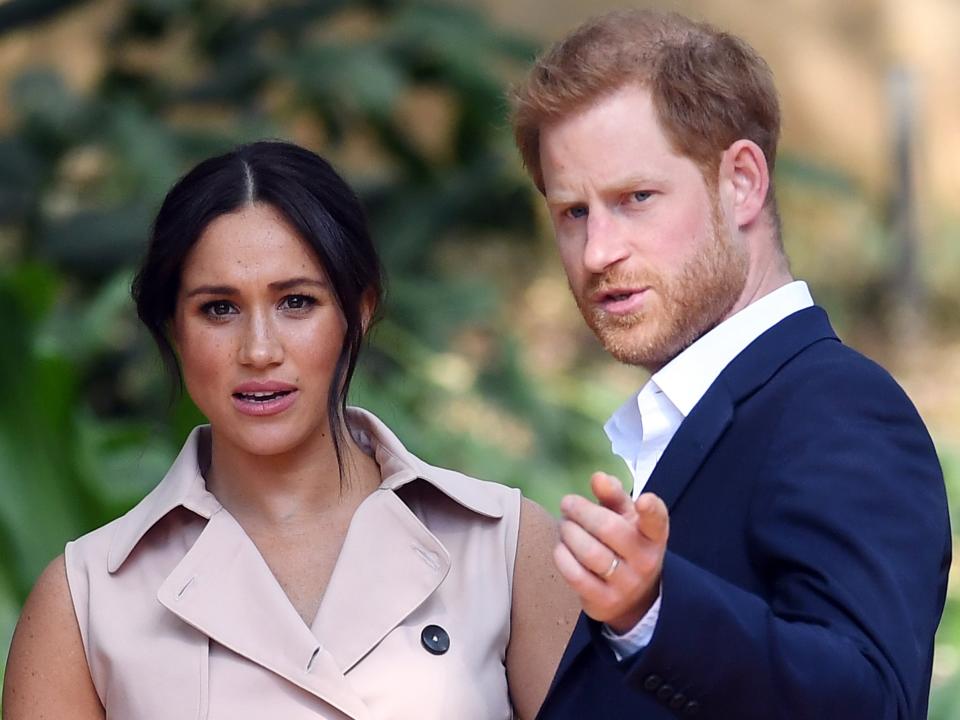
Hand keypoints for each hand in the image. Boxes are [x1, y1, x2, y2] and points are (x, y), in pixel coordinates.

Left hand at [554, 472, 668, 633]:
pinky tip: (561, 547)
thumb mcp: (626, 518)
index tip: (643, 499)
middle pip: (609, 529)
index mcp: (653, 536)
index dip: (652, 509)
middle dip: (581, 511)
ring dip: (568, 533)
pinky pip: (576, 575)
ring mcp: (626, 584)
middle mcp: (645, 561)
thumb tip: (598, 477)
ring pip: (590, 552)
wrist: (633, 597)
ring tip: (564, 525)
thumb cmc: (625, 544)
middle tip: (567, 503)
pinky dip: (562, 556)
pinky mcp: (604, 601)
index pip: (657, 521)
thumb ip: (613, 495)